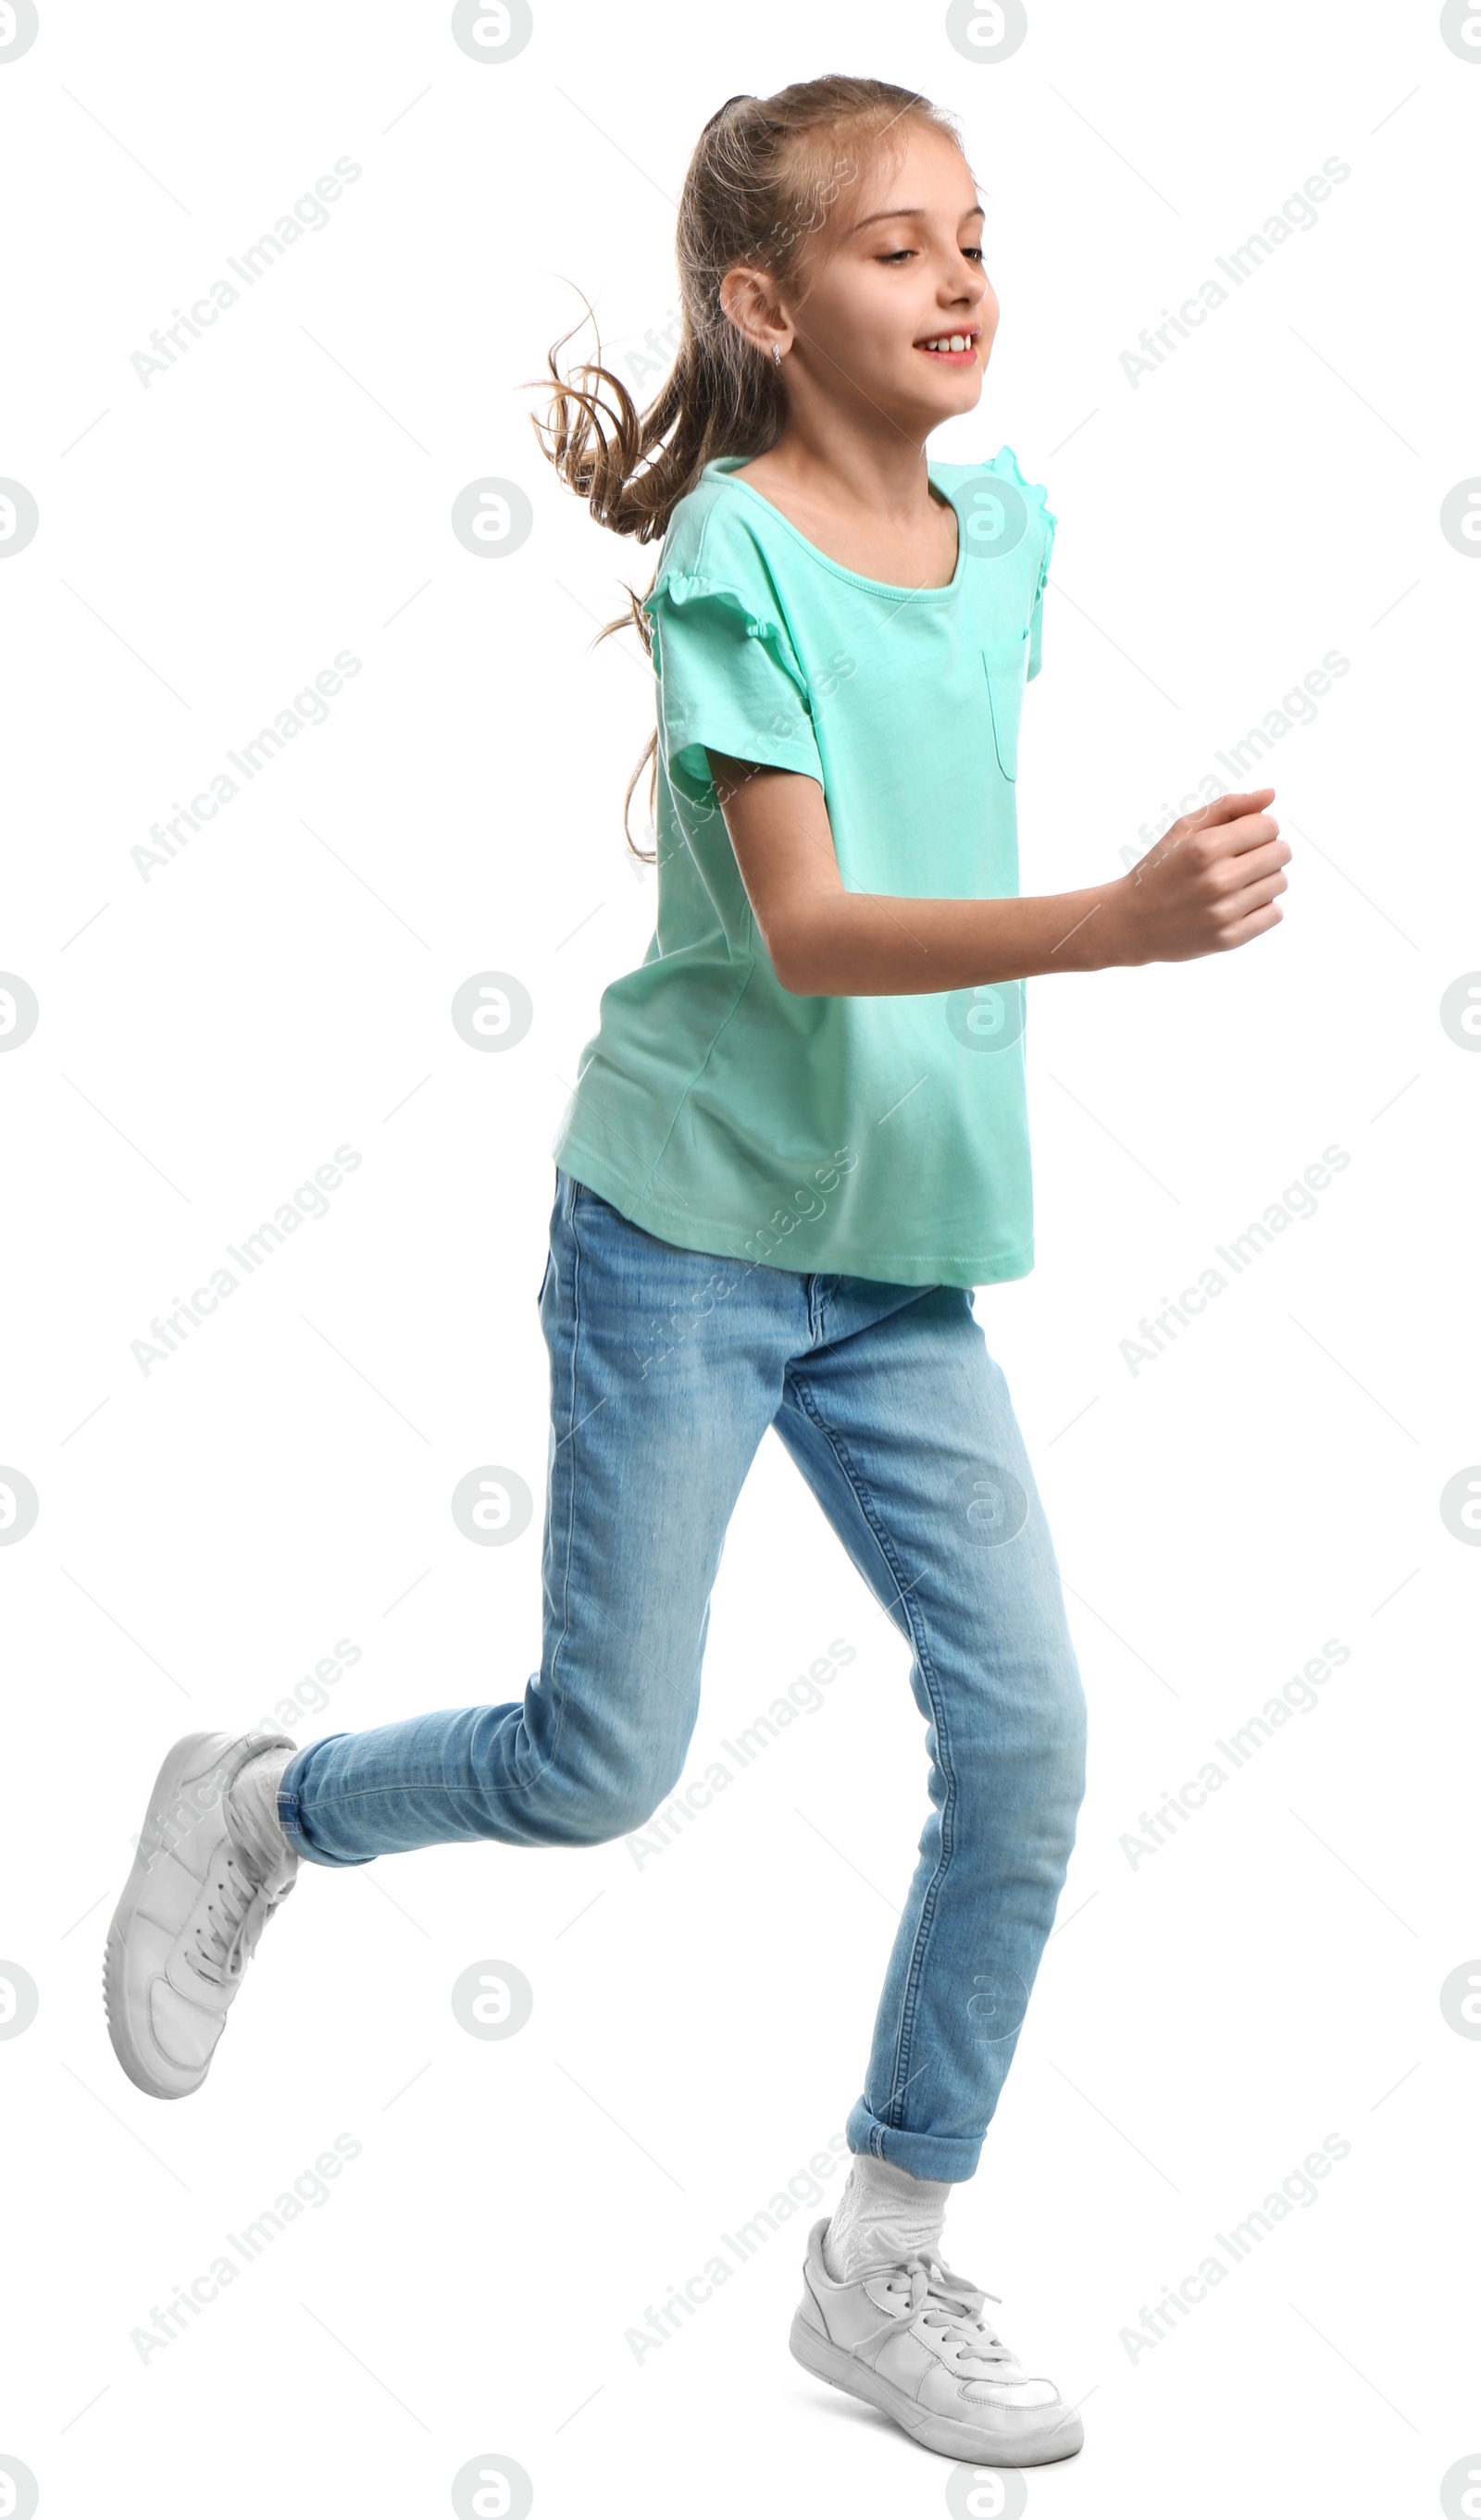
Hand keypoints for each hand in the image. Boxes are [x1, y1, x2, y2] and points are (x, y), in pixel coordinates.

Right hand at [1105, 788, 1289, 965]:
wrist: (1130, 923)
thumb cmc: (1158, 870)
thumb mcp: (1183, 831)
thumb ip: (1228, 807)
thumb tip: (1271, 794)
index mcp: (1204, 848)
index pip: (1269, 826)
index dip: (1259, 828)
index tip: (1242, 839)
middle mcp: (1216, 880)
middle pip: (1281, 853)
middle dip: (1267, 851)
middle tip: (1241, 861)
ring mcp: (1223, 912)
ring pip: (1280, 882)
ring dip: (1265, 879)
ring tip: (1238, 884)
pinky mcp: (1229, 939)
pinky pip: (1275, 913)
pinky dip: (1263, 907)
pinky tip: (1239, 905)